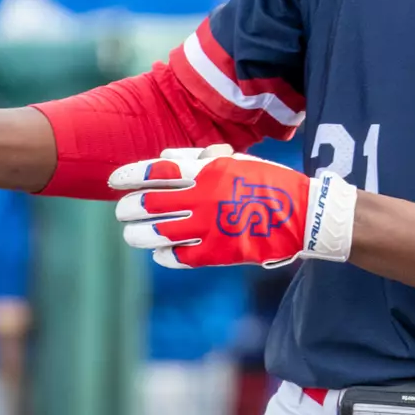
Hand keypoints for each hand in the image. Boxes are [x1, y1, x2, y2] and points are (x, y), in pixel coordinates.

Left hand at [110, 145, 357, 269]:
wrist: (301, 214)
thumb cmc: (267, 181)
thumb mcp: (235, 159)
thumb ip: (197, 157)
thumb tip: (161, 159)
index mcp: (207, 171)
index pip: (155, 172)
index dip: (129, 176)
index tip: (113, 181)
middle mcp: (202, 198)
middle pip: (148, 203)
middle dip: (127, 207)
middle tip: (122, 209)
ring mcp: (208, 228)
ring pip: (155, 234)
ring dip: (137, 233)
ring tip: (132, 232)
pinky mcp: (215, 254)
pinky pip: (176, 257)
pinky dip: (162, 254)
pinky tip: (160, 250)